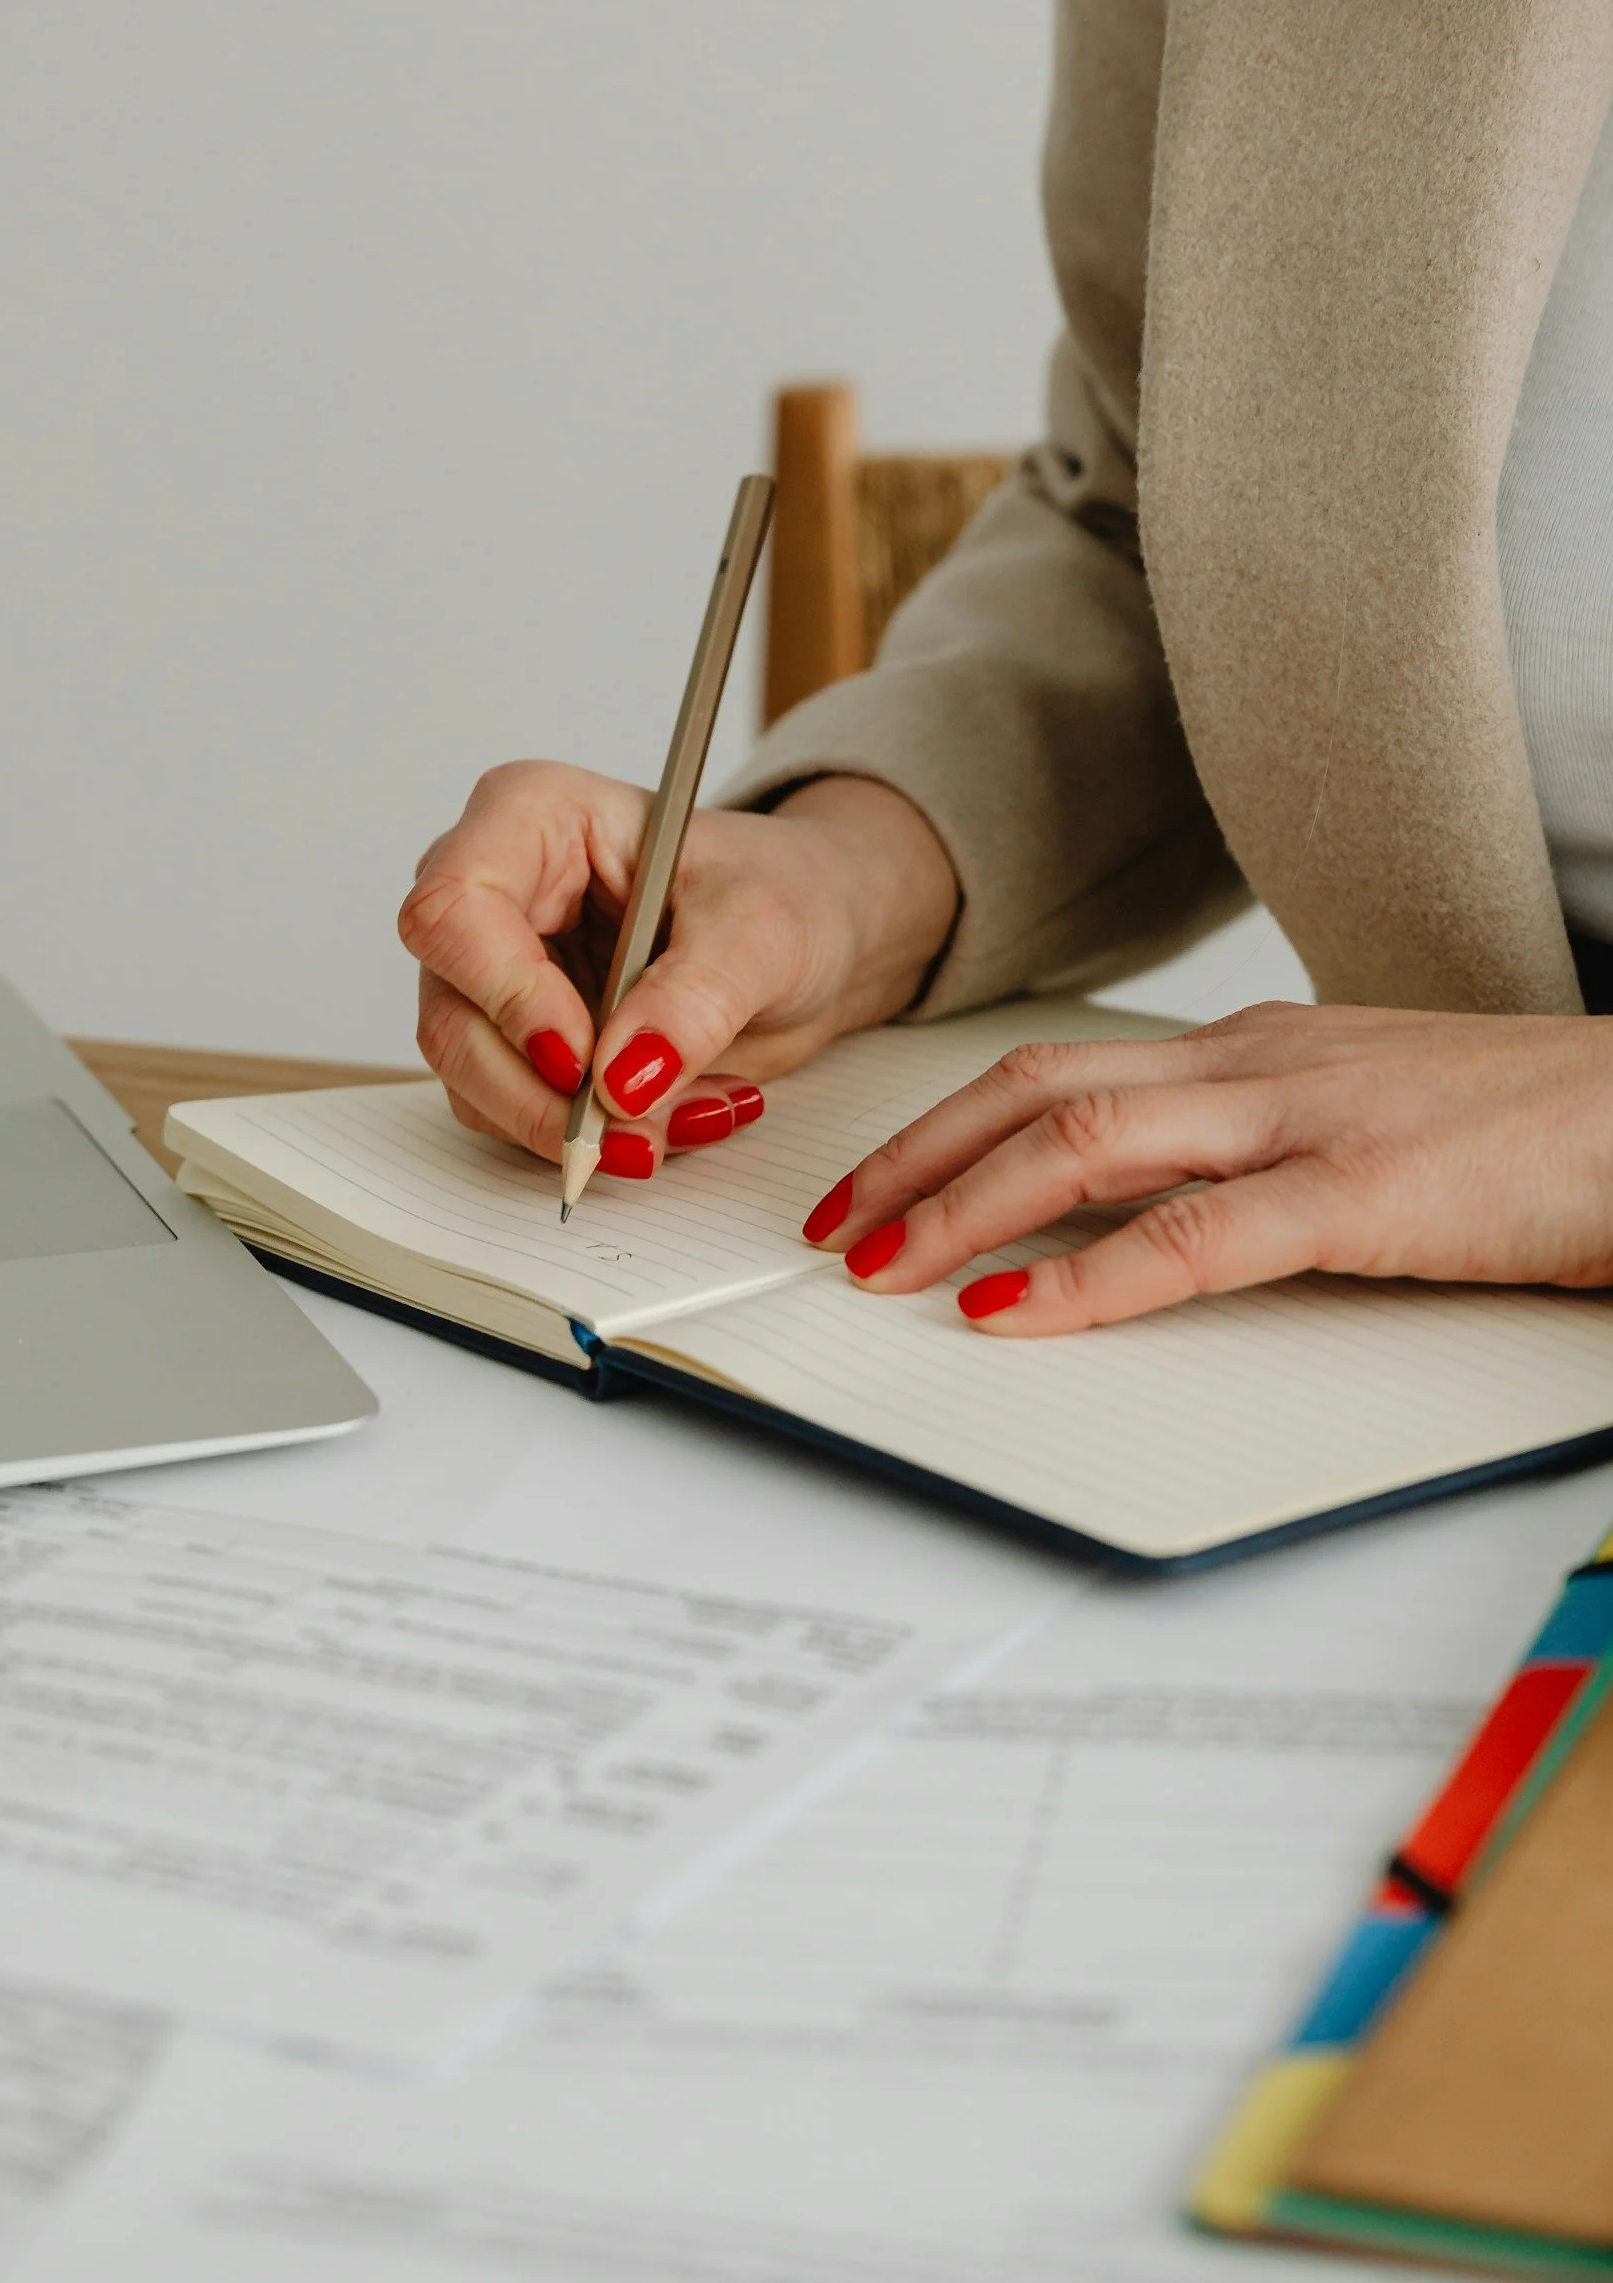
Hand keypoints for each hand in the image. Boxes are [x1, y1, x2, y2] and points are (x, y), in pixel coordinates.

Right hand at [399, 763, 958, 1173]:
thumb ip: (693, 1000)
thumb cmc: (788, 890)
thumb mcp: (763, 930)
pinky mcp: (519, 1040)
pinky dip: (593, 1137)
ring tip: (687, 1115)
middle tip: (635, 1133)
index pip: (456, 906)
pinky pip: (516, 1113)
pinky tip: (673, 1116)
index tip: (581, 1060)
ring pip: (472, 1078)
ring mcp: (498, 972)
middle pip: (451, 1012)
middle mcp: (499, 892)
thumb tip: (622, 1082)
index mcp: (533, 817)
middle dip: (539, 1093)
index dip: (506, 993)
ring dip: (573, 1128)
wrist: (816, 931)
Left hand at [802, 1002, 1612, 1331]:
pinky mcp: (1363, 1191)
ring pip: (1082, 1144)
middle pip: (1033, 1090)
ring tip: (881, 1267)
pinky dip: (1084, 1280)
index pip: (1057, 1071)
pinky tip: (1010, 1316)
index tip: (875, 1184)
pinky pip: (1190, 1237)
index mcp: (1254, 1048)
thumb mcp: (1365, 1124)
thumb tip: (1148, 1213)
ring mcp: (1304, 1119)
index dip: (945, 1127)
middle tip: (833, 1227)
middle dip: (913, 1159)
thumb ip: (1256, 1154)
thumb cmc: (1530, 1131)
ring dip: (960, 1208)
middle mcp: (1256, 1064)